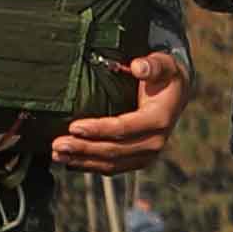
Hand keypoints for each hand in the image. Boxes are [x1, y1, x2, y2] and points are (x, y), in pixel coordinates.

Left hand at [52, 46, 187, 171]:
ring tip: (57, 155)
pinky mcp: (137, 160)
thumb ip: (152, 64)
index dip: (98, 129)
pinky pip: (112, 167)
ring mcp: (146, 155)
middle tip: (57, 144)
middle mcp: (155, 142)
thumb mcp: (163, 64)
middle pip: (114, 150)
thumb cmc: (164, 77)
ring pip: (111, 164)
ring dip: (82, 161)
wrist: (175, 95)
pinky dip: (89, 166)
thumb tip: (137, 66)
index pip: (124, 128)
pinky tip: (70, 162)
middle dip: (84, 148)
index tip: (74, 127)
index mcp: (159, 119)